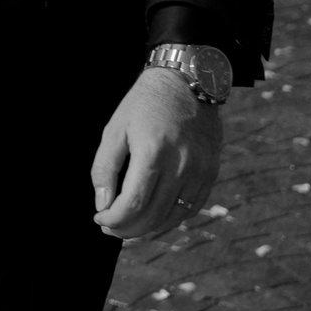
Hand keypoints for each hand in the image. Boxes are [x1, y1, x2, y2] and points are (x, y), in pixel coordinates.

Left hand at [90, 66, 222, 239]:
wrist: (186, 82)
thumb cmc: (143, 105)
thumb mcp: (114, 130)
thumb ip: (104, 169)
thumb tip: (102, 206)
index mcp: (153, 152)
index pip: (132, 204)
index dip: (113, 219)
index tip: (99, 219)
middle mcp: (181, 165)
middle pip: (152, 216)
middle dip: (126, 228)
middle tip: (109, 226)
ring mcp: (200, 170)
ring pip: (172, 217)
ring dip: (147, 228)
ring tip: (128, 224)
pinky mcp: (211, 172)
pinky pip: (191, 208)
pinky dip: (170, 218)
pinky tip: (153, 216)